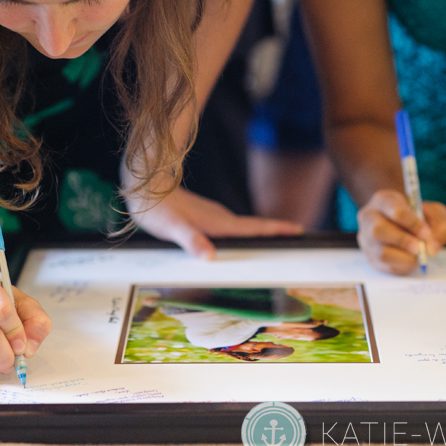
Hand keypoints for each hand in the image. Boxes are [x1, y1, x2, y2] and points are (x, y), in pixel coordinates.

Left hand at [127, 186, 303, 258]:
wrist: (145, 188)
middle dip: (277, 232)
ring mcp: (214, 215)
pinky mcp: (206, 216)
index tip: (299, 230)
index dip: (278, 229)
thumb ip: (191, 240)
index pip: (255, 227)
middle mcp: (220, 217)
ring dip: (261, 233)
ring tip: (276, 242)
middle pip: (255, 227)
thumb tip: (210, 257)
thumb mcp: (172, 228)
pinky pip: (231, 226)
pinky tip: (238, 242)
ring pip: (243, 226)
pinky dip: (243, 233)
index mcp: (219, 222)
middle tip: (297, 238)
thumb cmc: (157, 210)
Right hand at [356, 189, 445, 274]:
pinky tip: (409, 258)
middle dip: (403, 241)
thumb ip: (440, 226)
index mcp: (383, 200)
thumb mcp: (434, 212)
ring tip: (416, 254)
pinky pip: (384, 266)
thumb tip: (431, 249)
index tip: (425, 233)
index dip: (412, 223)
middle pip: (378, 230)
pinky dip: (401, 265)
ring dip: (404, 257)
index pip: (395, 210)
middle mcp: (369, 218)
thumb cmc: (418, 216)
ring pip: (380, 252)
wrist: (402, 224)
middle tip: (419, 248)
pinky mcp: (370, 256)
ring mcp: (366, 238)